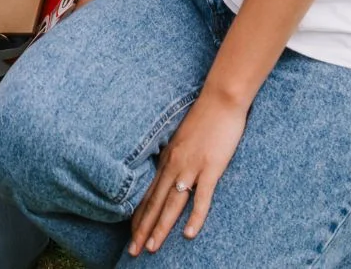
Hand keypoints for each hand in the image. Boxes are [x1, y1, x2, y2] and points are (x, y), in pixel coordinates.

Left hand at [128, 90, 248, 255]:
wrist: (220, 99)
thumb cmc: (204, 117)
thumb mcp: (182, 137)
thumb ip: (176, 155)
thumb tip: (171, 170)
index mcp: (167, 157)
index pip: (149, 193)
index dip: (139, 215)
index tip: (130, 234)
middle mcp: (174, 164)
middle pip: (155, 202)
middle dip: (143, 228)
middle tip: (133, 251)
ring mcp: (191, 166)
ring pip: (171, 203)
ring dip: (161, 227)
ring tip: (151, 248)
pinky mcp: (210, 167)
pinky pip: (201, 197)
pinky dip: (195, 217)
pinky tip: (188, 234)